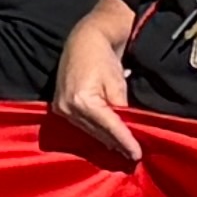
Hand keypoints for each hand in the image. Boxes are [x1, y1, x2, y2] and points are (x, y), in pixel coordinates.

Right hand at [52, 16, 140, 165]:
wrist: (84, 40)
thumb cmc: (103, 57)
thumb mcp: (118, 83)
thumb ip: (121, 108)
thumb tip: (126, 129)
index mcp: (83, 100)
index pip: (109, 127)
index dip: (125, 141)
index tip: (137, 155)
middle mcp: (68, 107)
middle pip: (97, 132)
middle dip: (116, 143)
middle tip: (133, 156)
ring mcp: (61, 108)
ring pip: (88, 131)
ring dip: (106, 140)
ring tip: (122, 150)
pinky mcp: (60, 107)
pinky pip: (81, 124)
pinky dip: (95, 131)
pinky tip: (106, 138)